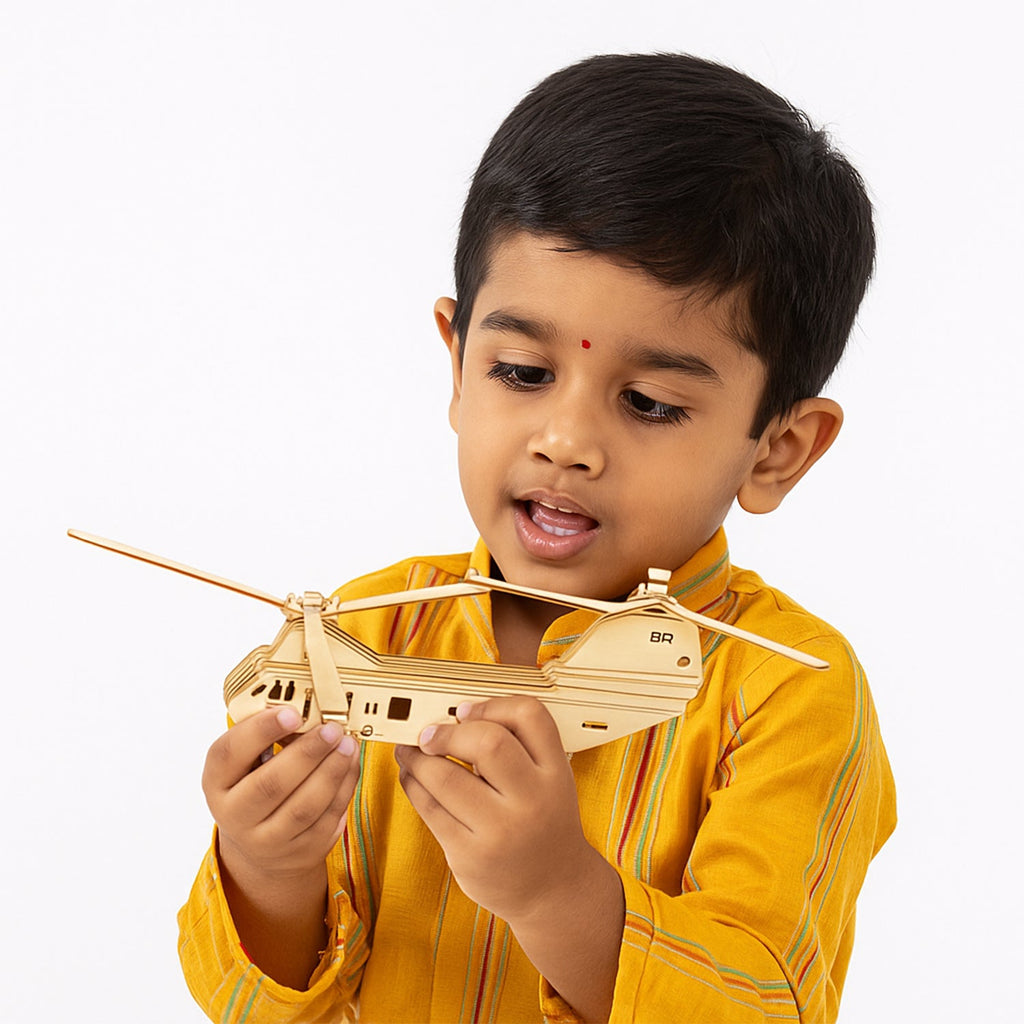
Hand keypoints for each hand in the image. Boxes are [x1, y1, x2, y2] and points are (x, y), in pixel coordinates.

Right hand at [201, 707, 361, 987]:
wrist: (260, 848)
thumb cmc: (254, 786)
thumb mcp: (245, 762)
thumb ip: (264, 736)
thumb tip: (305, 708)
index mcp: (217, 781)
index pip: (230, 754)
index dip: (261, 731)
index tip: (292, 712)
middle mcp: (235, 816)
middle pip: (271, 785)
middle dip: (307, 753)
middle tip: (332, 728)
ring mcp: (267, 840)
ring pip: (304, 807)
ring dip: (332, 771)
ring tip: (348, 744)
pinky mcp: (300, 852)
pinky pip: (327, 820)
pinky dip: (344, 789)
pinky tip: (351, 764)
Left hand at [393, 696, 594, 925]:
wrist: (554, 889)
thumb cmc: (544, 823)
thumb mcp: (550, 779)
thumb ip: (518, 745)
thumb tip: (454, 716)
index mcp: (554, 772)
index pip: (530, 716)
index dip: (492, 704)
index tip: (465, 710)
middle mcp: (533, 800)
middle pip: (487, 742)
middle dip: (447, 732)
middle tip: (426, 732)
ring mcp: (501, 831)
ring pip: (445, 778)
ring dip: (417, 757)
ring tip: (409, 751)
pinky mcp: (470, 856)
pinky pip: (430, 809)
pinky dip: (413, 785)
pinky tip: (412, 777)